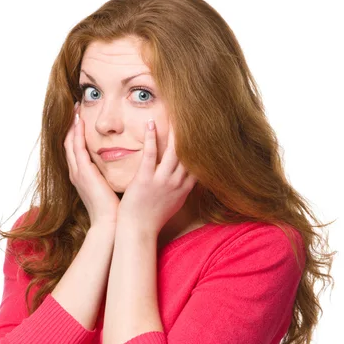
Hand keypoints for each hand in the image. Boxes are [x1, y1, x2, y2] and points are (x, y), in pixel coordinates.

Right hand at [64, 102, 120, 227]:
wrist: (110, 223)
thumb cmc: (115, 209)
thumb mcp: (112, 187)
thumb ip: (113, 175)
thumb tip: (126, 164)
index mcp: (83, 177)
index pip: (76, 150)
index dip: (77, 134)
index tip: (82, 119)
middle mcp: (77, 173)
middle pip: (69, 143)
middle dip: (72, 126)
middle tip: (75, 109)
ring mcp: (78, 173)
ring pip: (70, 143)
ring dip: (72, 126)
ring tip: (75, 110)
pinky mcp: (83, 173)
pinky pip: (77, 148)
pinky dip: (77, 134)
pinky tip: (80, 122)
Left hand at [117, 120, 197, 234]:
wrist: (137, 231)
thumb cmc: (153, 218)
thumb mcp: (174, 204)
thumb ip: (182, 188)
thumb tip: (189, 178)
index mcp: (184, 189)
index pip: (199, 163)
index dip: (203, 146)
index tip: (206, 129)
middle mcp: (176, 183)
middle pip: (189, 154)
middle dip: (192, 134)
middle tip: (193, 113)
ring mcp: (161, 181)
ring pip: (173, 152)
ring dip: (175, 131)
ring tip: (175, 112)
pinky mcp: (145, 180)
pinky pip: (151, 155)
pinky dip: (152, 138)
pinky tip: (151, 123)